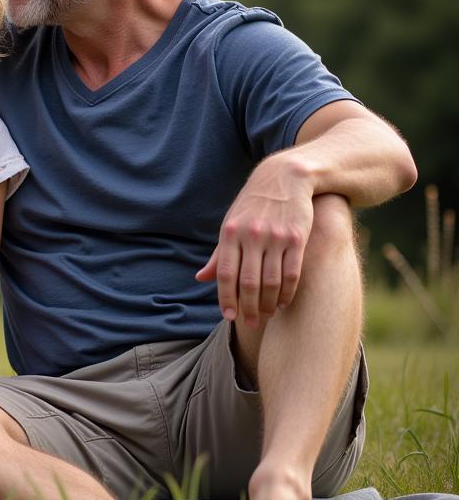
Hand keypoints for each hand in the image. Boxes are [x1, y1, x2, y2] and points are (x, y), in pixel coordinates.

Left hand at [195, 155, 312, 325]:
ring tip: (267, 315)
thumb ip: (219, 254)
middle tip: (251, 323)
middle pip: (249, 283)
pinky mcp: (297, 238)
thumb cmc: (253, 204)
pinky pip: (292, 273)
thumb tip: (200, 278)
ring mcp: (275, 237)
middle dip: (249, 308)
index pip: (225, 274)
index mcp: (230, 232)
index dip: (226, 298)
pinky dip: (288, 292)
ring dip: (269, 304)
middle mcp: (252, 236)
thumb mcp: (231, 223)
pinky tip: (284, 302)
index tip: (229, 316)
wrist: (285, 176)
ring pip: (271, 282)